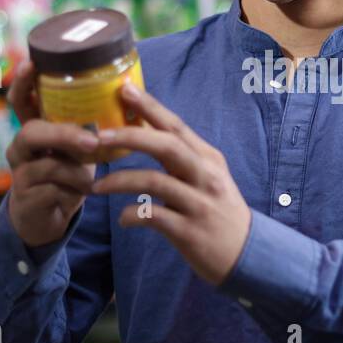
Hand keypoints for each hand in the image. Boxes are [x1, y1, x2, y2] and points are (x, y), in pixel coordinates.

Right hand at [4, 61, 98, 247]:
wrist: (49, 217)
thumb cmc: (69, 173)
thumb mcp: (79, 149)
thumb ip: (92, 128)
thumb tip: (132, 101)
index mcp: (34, 129)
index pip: (21, 101)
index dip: (23, 83)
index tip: (31, 63)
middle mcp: (21, 147)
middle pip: (31, 132)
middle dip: (64, 135)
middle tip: (92, 141)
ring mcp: (20, 173)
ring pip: (48, 165)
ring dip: (77, 172)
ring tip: (92, 178)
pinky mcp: (26, 199)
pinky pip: (54, 191)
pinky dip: (75, 193)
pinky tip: (81, 195)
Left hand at [87, 82, 251, 285]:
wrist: (246, 253)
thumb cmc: (217, 211)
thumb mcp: (206, 177)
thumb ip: (179, 157)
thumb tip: (140, 130)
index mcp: (207, 158)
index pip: (176, 126)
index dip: (150, 106)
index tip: (124, 89)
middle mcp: (205, 176)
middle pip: (167, 146)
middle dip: (130, 137)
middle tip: (99, 136)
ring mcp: (199, 204)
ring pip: (154, 182)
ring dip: (119, 181)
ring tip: (95, 188)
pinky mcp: (190, 231)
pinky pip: (153, 217)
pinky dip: (132, 215)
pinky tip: (123, 219)